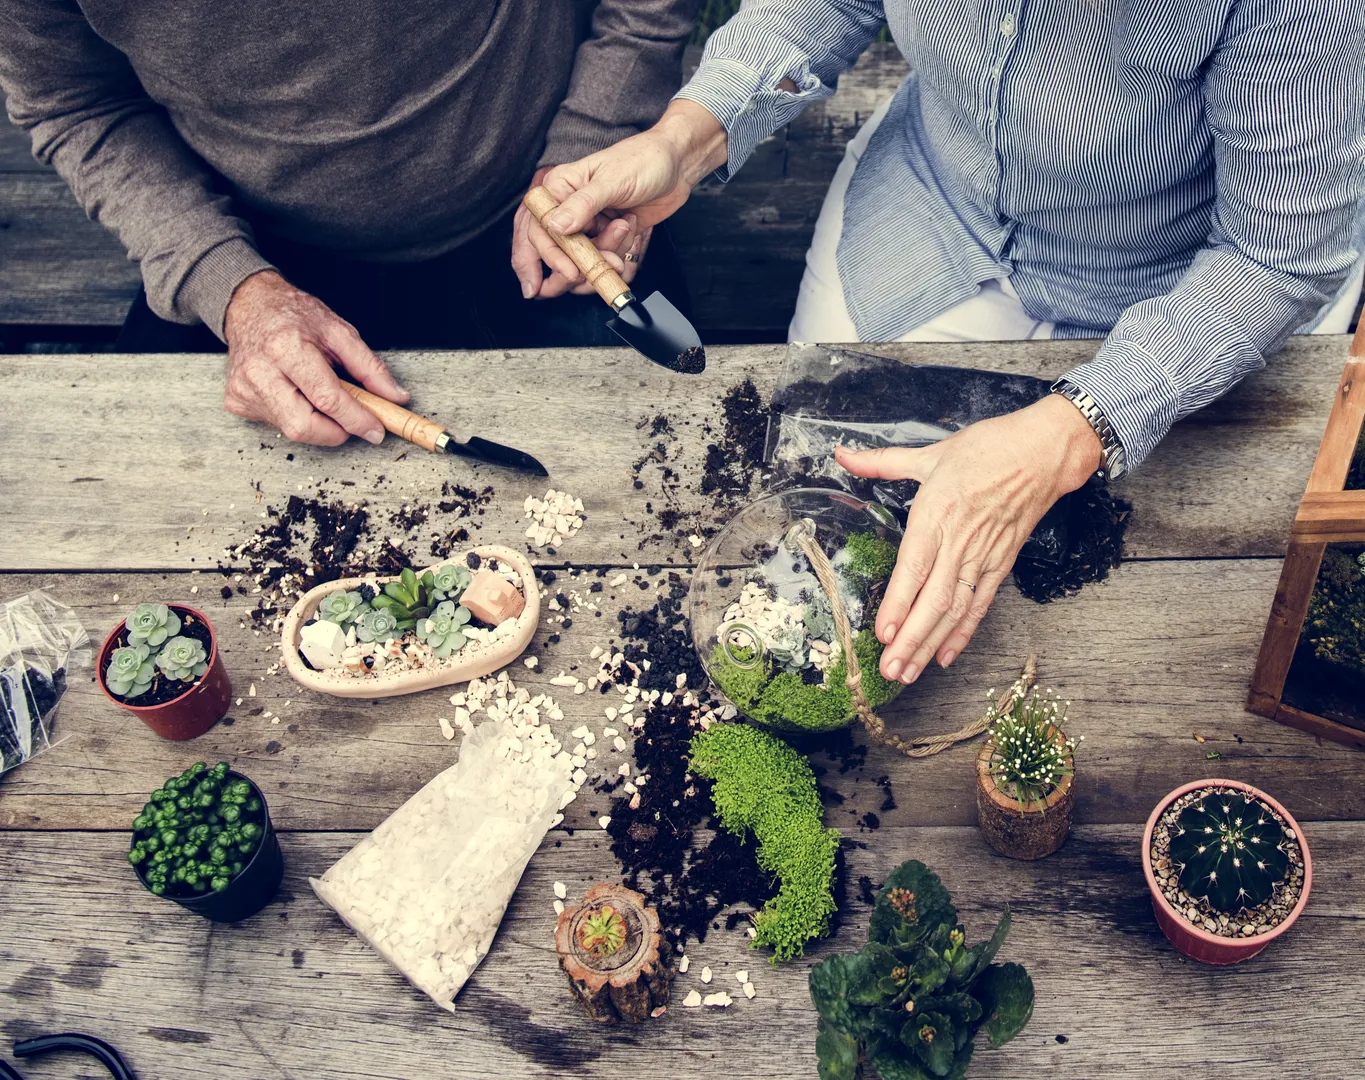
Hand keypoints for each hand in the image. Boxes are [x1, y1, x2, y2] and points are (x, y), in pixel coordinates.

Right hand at [222, 270, 408, 445]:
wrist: (249, 306)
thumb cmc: (294, 316)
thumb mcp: (339, 331)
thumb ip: (370, 368)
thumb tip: (395, 397)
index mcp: (286, 349)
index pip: (327, 399)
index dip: (356, 420)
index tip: (376, 430)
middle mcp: (259, 371)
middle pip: (304, 426)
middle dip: (336, 432)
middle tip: (352, 420)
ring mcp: (244, 389)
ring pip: (292, 430)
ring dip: (318, 423)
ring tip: (320, 394)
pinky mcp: (236, 401)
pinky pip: (277, 423)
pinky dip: (297, 416)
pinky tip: (296, 393)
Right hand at [511, 100, 727, 298]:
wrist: (675, 166)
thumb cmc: (644, 159)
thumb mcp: (613, 180)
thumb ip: (583, 204)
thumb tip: (555, 225)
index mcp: (560, 188)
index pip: (540, 229)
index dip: (551, 255)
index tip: (572, 272)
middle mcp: (569, 208)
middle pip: (557, 252)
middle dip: (579, 265)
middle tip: (601, 267)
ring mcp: (588, 225)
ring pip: (584, 260)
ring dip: (606, 255)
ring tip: (624, 228)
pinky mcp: (607, 236)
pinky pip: (605, 260)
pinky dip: (620, 252)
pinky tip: (632, 227)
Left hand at [836, 395, 1103, 682]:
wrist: (1044, 452)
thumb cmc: (988, 449)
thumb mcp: (930, 453)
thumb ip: (881, 462)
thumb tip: (842, 454)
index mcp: (937, 514)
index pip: (913, 569)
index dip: (898, 605)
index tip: (882, 634)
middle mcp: (959, 542)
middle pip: (933, 601)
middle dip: (910, 641)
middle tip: (889, 671)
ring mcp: (983, 557)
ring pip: (954, 610)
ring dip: (931, 645)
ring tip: (910, 672)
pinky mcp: (1001, 564)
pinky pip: (980, 605)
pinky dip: (963, 633)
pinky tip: (945, 655)